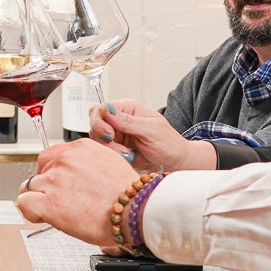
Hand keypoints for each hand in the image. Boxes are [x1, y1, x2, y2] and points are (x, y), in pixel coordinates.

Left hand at [15, 138, 139, 247]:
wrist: (135, 211)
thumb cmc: (129, 195)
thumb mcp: (111, 164)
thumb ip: (89, 164)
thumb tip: (80, 175)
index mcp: (81, 148)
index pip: (53, 155)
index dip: (53, 171)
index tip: (58, 183)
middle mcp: (65, 160)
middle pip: (40, 169)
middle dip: (46, 185)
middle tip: (59, 199)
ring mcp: (55, 179)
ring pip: (31, 186)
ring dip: (39, 198)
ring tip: (54, 211)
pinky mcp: (49, 202)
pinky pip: (24, 202)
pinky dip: (30, 211)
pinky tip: (41, 217)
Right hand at [97, 104, 216, 171]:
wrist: (175, 161)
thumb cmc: (169, 143)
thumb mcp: (151, 129)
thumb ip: (128, 121)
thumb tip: (108, 110)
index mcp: (128, 108)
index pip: (101, 108)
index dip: (100, 121)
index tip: (111, 134)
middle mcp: (119, 120)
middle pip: (95, 124)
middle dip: (104, 138)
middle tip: (121, 149)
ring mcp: (116, 135)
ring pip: (97, 140)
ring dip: (111, 150)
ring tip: (129, 154)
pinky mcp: (116, 149)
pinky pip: (104, 152)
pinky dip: (113, 157)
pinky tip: (128, 157)